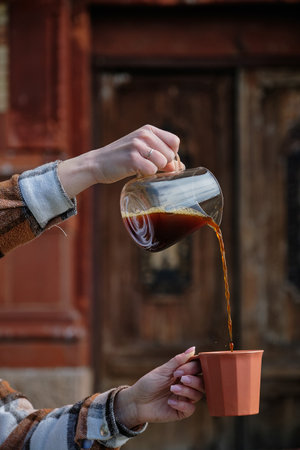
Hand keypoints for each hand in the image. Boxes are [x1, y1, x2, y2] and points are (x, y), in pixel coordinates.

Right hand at [58, 125, 183, 197]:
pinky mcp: (131, 158)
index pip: (175, 142)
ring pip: (163, 162)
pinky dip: (147, 176)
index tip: (161, 162)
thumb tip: (181, 167)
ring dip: (155, 171)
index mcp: (148, 130)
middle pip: (170, 154)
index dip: (172, 155)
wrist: (97, 164)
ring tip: (141, 169)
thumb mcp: (142, 151)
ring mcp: (137, 145)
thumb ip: (161, 156)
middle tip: (148, 168)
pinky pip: (152, 170)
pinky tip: (136, 173)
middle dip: (164, 165)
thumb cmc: (122, 159)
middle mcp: (144, 134)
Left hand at [114, 347, 203, 428]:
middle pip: (202, 382)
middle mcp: (186, 385)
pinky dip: (182, 404)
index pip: (198, 368)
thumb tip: (193, 348)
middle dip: (193, 380)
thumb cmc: (148, 384)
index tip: (179, 370)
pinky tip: (170, 402)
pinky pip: (190, 409)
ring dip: (186, 391)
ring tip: (172, 389)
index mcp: (183, 373)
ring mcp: (185, 398)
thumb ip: (178, 361)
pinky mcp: (181, 411)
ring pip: (198, 395)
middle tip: (181, 378)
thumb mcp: (162, 370)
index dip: (193, 368)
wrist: (136, 402)